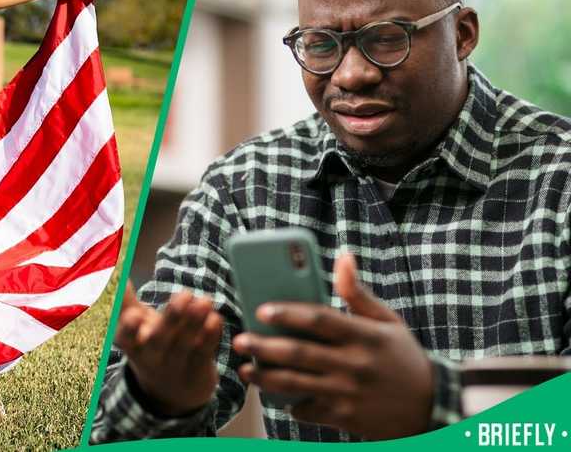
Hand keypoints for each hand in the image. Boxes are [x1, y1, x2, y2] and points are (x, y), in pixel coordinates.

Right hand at [114, 282, 223, 416]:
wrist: (170, 395)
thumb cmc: (149, 346)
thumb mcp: (133, 328)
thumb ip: (124, 300)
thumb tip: (111, 269)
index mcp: (131, 343)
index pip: (126, 336)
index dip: (129, 326)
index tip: (133, 315)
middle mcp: (151, 356)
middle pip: (160, 338)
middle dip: (172, 317)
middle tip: (184, 295)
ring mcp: (175, 366)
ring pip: (186, 343)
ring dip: (196, 321)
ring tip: (204, 301)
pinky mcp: (198, 371)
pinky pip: (204, 353)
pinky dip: (211, 336)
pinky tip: (215, 318)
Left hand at [232, 253, 433, 439]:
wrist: (433, 407)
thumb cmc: (403, 357)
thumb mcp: (388, 321)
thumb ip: (358, 293)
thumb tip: (342, 257)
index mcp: (364, 335)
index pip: (320, 319)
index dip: (289, 313)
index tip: (262, 309)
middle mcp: (355, 364)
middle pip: (300, 353)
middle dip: (264, 346)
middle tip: (240, 339)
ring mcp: (349, 393)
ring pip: (297, 384)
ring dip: (266, 377)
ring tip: (245, 369)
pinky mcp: (346, 417)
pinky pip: (309, 410)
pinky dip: (290, 404)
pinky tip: (275, 395)